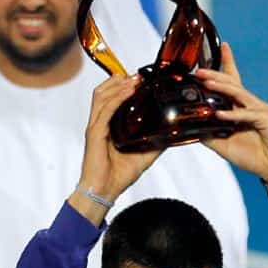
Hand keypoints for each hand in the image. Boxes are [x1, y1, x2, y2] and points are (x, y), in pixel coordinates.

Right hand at [71, 75, 161, 223]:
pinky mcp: (95, 134)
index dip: (123, 85)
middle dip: (120, 80)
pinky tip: (128, 92)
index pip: (111, 98)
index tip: (139, 79)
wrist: (104, 191)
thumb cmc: (118, 175)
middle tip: (137, 76)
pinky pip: (105, 111)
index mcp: (109, 126)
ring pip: (101, 96)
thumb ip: (156, 143)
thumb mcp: (144, 155)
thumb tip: (172, 135)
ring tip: (133, 79)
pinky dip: (116, 98)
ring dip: (117, 85)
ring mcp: (96, 127)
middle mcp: (100, 123)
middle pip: (103, 92)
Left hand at [196, 44, 267, 182]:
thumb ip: (208, 133)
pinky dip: (233, 115)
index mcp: (240, 107)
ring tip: (207, 83)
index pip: (233, 80)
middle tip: (199, 70)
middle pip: (232, 83)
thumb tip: (189, 127)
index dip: (228, 63)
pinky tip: (220, 114)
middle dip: (215, 75)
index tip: (222, 47)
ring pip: (239, 94)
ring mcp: (259, 110)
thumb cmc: (251, 155)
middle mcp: (250, 104)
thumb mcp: (223, 144)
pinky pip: (247, 114)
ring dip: (222, 88)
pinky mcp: (266, 120)